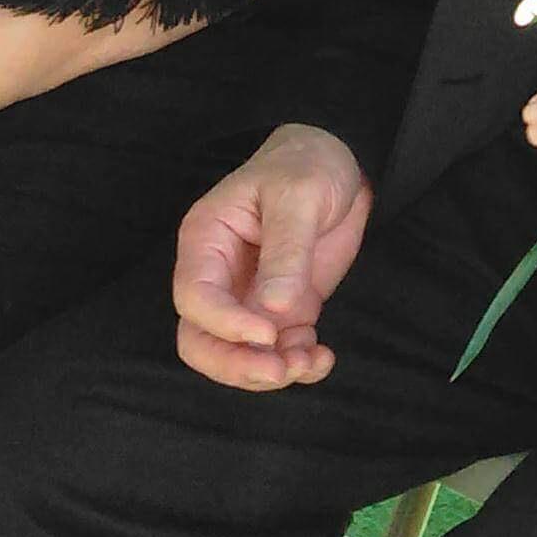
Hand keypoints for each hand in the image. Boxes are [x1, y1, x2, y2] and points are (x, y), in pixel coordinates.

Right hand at [172, 124, 370, 388]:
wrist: (343, 164)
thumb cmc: (308, 165)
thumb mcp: (299, 196)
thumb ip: (287, 250)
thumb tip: (274, 307)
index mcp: (207, 240)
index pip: (194, 297)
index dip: (224, 325)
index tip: (268, 333)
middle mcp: (220, 275)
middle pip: (200, 339)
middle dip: (235, 364)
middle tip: (280, 370)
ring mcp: (250, 296)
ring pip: (235, 354)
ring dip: (268, 372)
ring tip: (310, 363)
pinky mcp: (283, 309)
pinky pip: (277, 352)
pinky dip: (296, 365)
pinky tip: (321, 359)